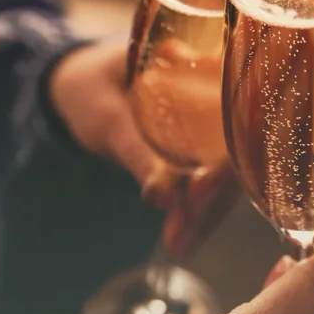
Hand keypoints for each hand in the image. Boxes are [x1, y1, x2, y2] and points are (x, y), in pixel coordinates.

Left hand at [48, 41, 240, 257]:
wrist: (78, 84)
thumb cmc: (92, 86)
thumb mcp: (108, 116)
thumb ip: (136, 151)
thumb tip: (162, 197)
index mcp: (207, 66)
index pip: (235, 116)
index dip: (225, 158)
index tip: (201, 193)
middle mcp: (220, 95)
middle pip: (234, 153)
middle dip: (211, 198)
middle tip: (183, 238)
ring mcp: (213, 126)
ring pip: (222, 174)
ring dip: (203, 212)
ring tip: (180, 247)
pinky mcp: (199, 151)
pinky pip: (205, 181)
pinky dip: (194, 210)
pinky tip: (183, 240)